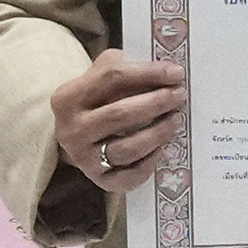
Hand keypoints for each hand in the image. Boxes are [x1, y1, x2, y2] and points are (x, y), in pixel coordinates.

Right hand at [47, 50, 185, 195]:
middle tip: (180, 96)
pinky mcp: (98, 180)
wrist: (74, 134)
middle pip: (120, 114)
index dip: (147, 73)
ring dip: (157, 133)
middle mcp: (71, 130)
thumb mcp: (99, 76)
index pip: (111, 78)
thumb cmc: (95, 100)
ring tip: (176, 120)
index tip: (175, 73)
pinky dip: (148, 165)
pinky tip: (162, 150)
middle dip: (156, 103)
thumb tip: (166, 71)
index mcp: (68, 97)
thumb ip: (125, 67)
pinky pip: (128, 177)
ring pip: (127, 148)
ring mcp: (83, 158)